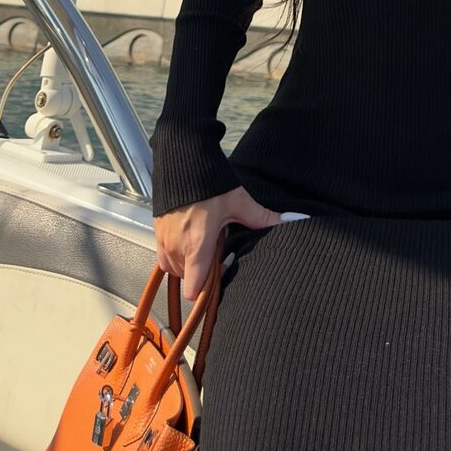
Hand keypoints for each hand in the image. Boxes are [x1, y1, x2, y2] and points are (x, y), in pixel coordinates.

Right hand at [154, 185, 281, 300]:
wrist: (183, 161)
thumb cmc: (211, 184)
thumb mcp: (239, 202)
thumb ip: (264, 218)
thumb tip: (293, 220)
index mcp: (198, 245)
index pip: (194, 289)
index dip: (208, 289)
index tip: (221, 271)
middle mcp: (177, 247)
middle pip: (187, 280)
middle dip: (202, 273)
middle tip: (218, 251)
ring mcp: (164, 240)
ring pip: (174, 270)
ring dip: (189, 265)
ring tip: (204, 244)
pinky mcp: (156, 232)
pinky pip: (164, 258)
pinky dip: (175, 256)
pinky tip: (189, 240)